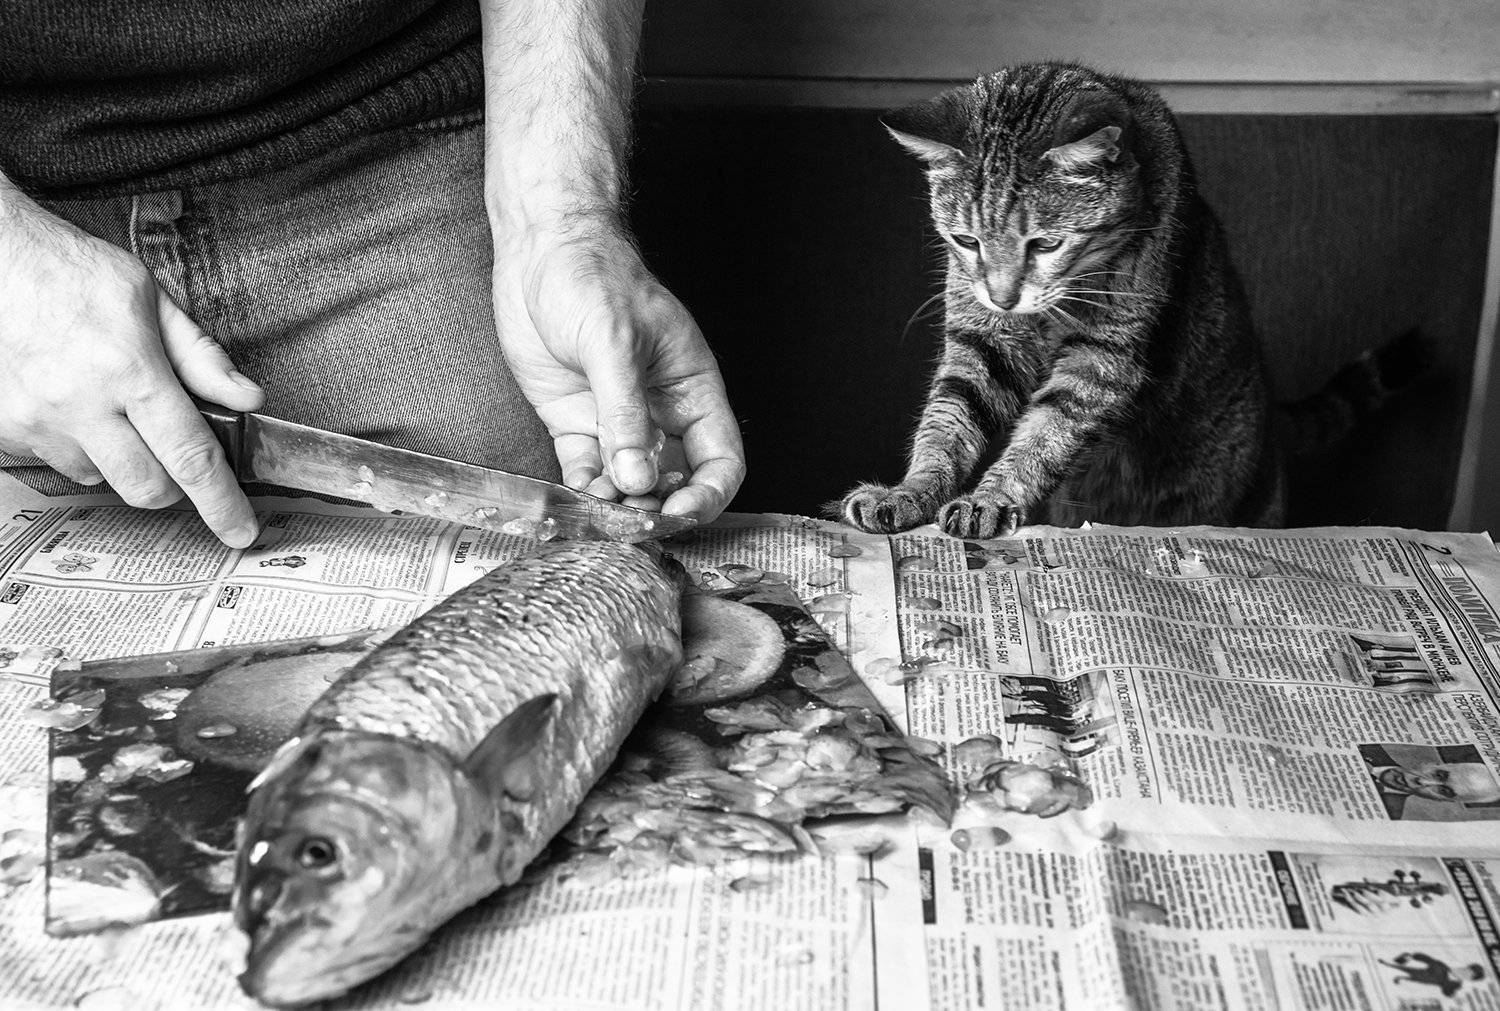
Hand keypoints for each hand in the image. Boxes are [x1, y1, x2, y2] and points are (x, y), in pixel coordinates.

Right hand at [0, 184, 264, 546]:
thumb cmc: (70, 272)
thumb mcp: (152, 299)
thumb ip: (202, 356)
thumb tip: (247, 399)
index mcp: (130, 370)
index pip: (190, 456)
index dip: (221, 502)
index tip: (241, 531)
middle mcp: (81, 404)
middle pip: (148, 487)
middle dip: (173, 483)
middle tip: (175, 450)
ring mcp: (38, 421)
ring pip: (102, 478)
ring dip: (121, 459)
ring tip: (113, 406)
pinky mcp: (7, 428)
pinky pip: (59, 461)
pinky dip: (79, 446)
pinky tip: (75, 404)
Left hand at [492, 217, 743, 523]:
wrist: (541, 248)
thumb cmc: (593, 275)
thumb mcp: (614, 343)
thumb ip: (625, 414)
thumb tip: (638, 478)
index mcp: (691, 389)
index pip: (720, 458)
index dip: (707, 494)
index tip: (677, 513)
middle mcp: (660, 413)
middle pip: (676, 482)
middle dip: (658, 509)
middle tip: (631, 524)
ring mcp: (617, 422)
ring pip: (629, 485)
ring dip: (617, 507)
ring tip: (597, 513)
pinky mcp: (576, 424)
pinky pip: (586, 472)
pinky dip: (583, 493)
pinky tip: (574, 501)